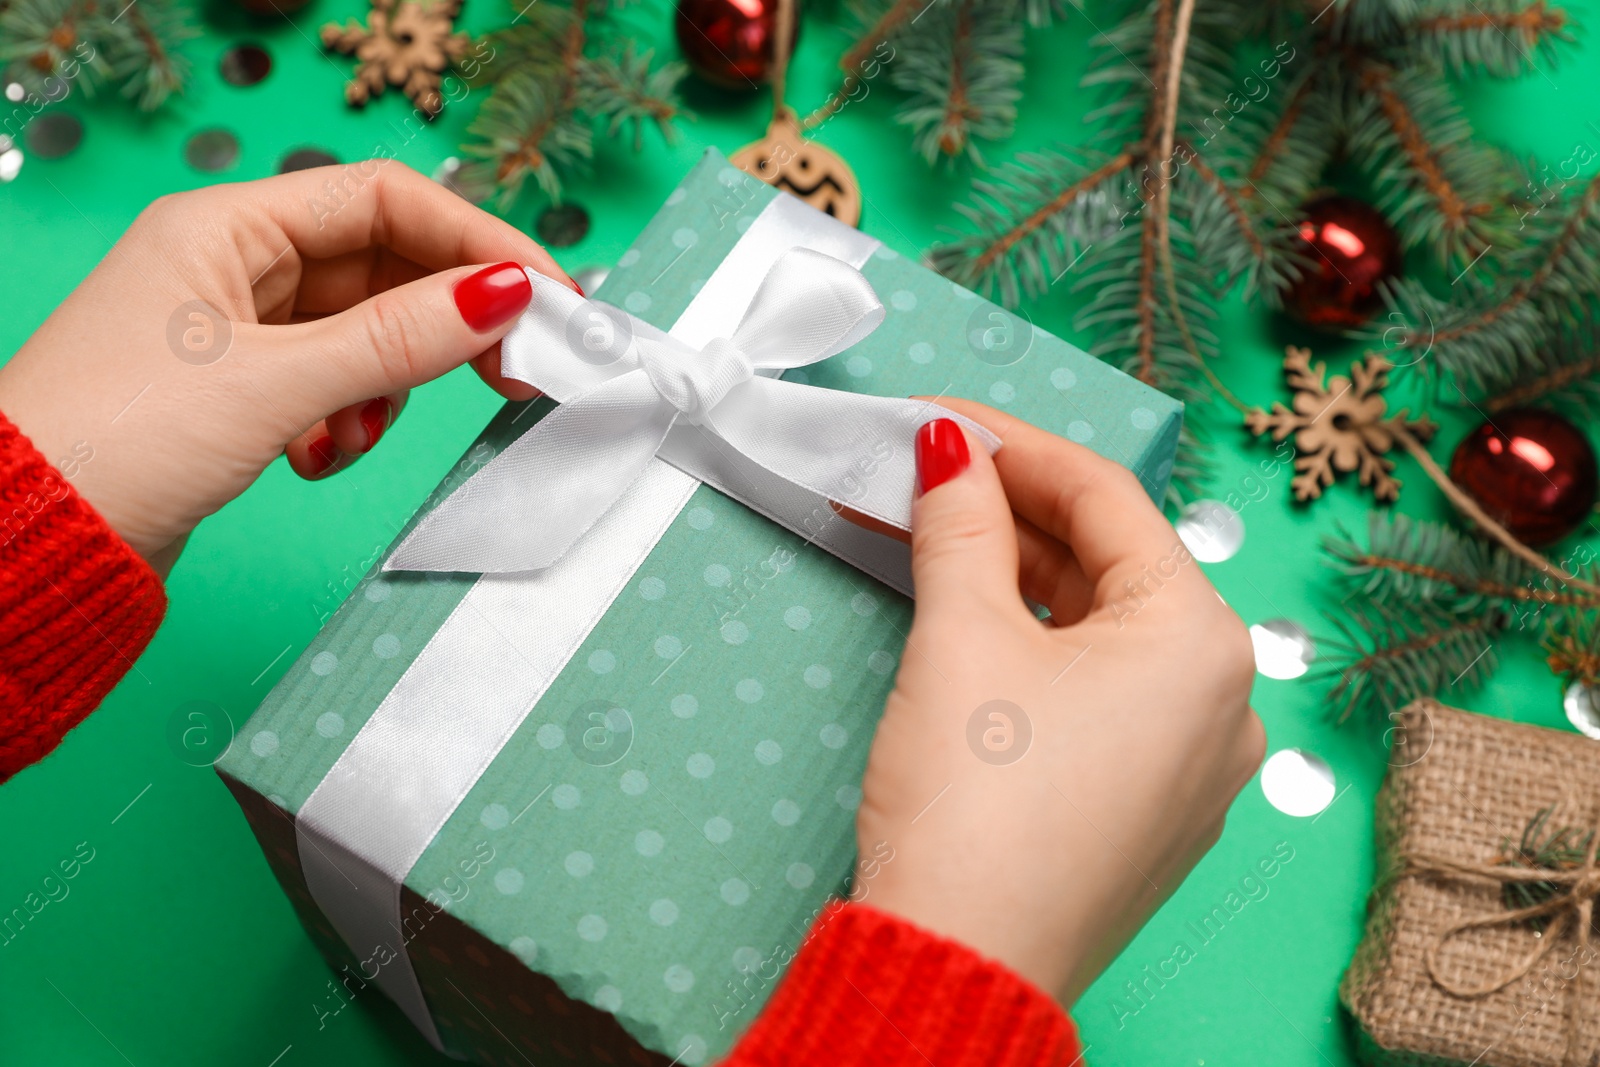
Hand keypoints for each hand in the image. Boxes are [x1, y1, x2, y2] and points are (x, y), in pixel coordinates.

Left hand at [0, 160, 567, 572]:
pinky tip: (316, 458)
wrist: (27, 548)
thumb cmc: (115, 443)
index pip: (383, 200)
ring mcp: (236, 329)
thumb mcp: (274, 385)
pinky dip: (348, 420)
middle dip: (443, 323)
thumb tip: (504, 295)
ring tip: (349, 439)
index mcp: (224, 227)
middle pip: (382, 267)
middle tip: (509, 371)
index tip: (544, 293)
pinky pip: (334, 383)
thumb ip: (397, 339)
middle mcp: (232, 265)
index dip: (474, 240)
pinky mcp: (240, 390)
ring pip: (363, 333)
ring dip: (384, 387)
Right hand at [856, 399, 1263, 1003]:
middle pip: (1108, 564)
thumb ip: (961, 526)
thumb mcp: (961, 640)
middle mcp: (1221, 700)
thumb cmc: (976, 809)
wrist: (959, 970)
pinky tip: (971, 615)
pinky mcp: (1143, 809)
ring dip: (1015, 577)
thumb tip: (949, 449)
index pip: (1107, 499)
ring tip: (932, 532)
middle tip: (924, 471)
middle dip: (1009, 512)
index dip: (1014, 445)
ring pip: (1100, 631)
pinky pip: (1097, 693)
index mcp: (1202, 643)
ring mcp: (1188, 764)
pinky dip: (1034, 646)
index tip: (942, 419)